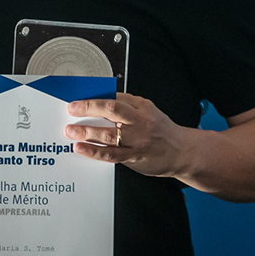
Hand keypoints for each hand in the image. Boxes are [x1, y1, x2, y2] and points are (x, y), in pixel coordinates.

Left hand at [64, 92, 190, 178]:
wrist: (183, 153)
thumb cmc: (162, 131)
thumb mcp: (148, 111)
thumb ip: (126, 105)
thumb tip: (100, 99)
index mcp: (142, 107)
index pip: (115, 98)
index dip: (94, 98)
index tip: (77, 99)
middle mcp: (140, 122)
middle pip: (112, 111)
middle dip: (88, 109)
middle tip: (71, 109)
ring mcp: (137, 141)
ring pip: (109, 134)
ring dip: (86, 132)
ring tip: (71, 131)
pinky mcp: (134, 157)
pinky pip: (111, 154)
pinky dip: (94, 151)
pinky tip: (81, 148)